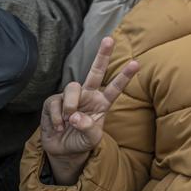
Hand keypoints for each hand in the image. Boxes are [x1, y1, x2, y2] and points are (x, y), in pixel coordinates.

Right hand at [40, 36, 139, 184]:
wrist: (63, 151)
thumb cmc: (81, 141)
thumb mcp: (91, 139)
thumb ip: (88, 128)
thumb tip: (75, 116)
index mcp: (102, 103)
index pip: (115, 87)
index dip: (125, 76)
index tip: (136, 63)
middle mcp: (88, 95)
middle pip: (96, 71)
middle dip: (102, 55)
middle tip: (109, 39)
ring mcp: (71, 97)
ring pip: (72, 88)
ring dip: (70, 105)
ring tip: (69, 121)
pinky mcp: (54, 101)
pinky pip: (55, 103)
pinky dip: (57, 118)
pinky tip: (58, 127)